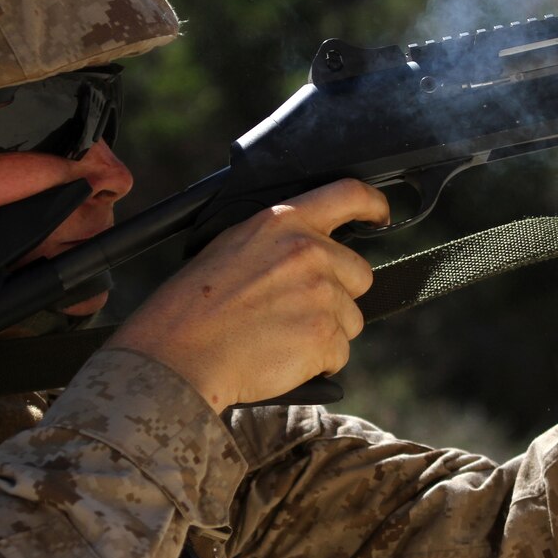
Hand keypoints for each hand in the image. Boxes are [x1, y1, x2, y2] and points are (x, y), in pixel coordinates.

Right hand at [111, 179, 389, 409]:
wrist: (177, 355)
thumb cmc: (192, 306)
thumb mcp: (233, 245)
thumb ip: (280, 240)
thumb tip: (315, 249)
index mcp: (283, 221)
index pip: (348, 195)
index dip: (373, 205)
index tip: (381, 216)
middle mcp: (309, 251)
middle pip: (360, 273)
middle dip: (338, 294)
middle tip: (293, 311)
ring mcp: (321, 294)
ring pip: (351, 318)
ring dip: (325, 331)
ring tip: (278, 336)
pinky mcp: (324, 335)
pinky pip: (340, 353)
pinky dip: (317, 362)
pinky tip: (280, 357)